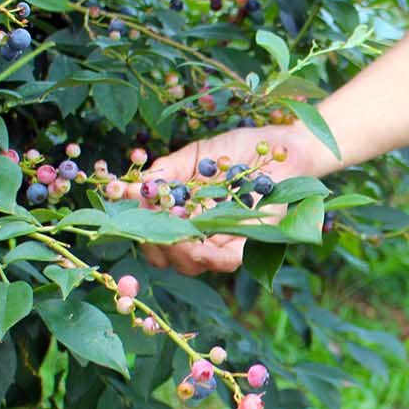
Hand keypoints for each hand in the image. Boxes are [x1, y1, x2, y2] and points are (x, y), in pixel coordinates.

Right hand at [135, 123, 329, 274]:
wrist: (281, 145)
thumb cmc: (237, 149)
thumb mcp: (193, 156)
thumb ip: (165, 173)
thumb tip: (127, 189)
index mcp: (184, 216)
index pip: (153, 237)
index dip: (138, 229)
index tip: (128, 212)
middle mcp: (201, 234)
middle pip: (167, 258)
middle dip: (154, 244)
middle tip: (151, 225)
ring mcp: (224, 242)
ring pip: (192, 264)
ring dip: (178, 251)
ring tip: (173, 232)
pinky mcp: (250, 243)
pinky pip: (226, 261)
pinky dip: (210, 256)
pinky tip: (199, 245)